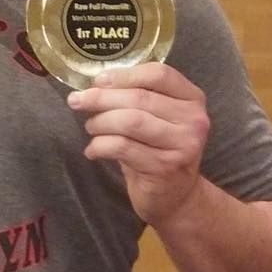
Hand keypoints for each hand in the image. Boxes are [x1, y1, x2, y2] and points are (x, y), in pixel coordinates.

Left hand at [67, 63, 209, 224]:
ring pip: (130, 121)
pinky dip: (100, 146)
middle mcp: (194, 120)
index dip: (124, 75)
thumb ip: (138, 97)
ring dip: (100, 122)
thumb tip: (96, 84)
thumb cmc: (159, 151)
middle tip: (77, 102)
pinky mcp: (164, 167)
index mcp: (193, 99)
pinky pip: (122, 147)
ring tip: (91, 128)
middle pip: (140, 98)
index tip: (98, 81)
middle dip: (101, 98)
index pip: (159, 74)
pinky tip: (93, 150)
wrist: (177, 197)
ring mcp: (182, 145)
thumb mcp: (158, 118)